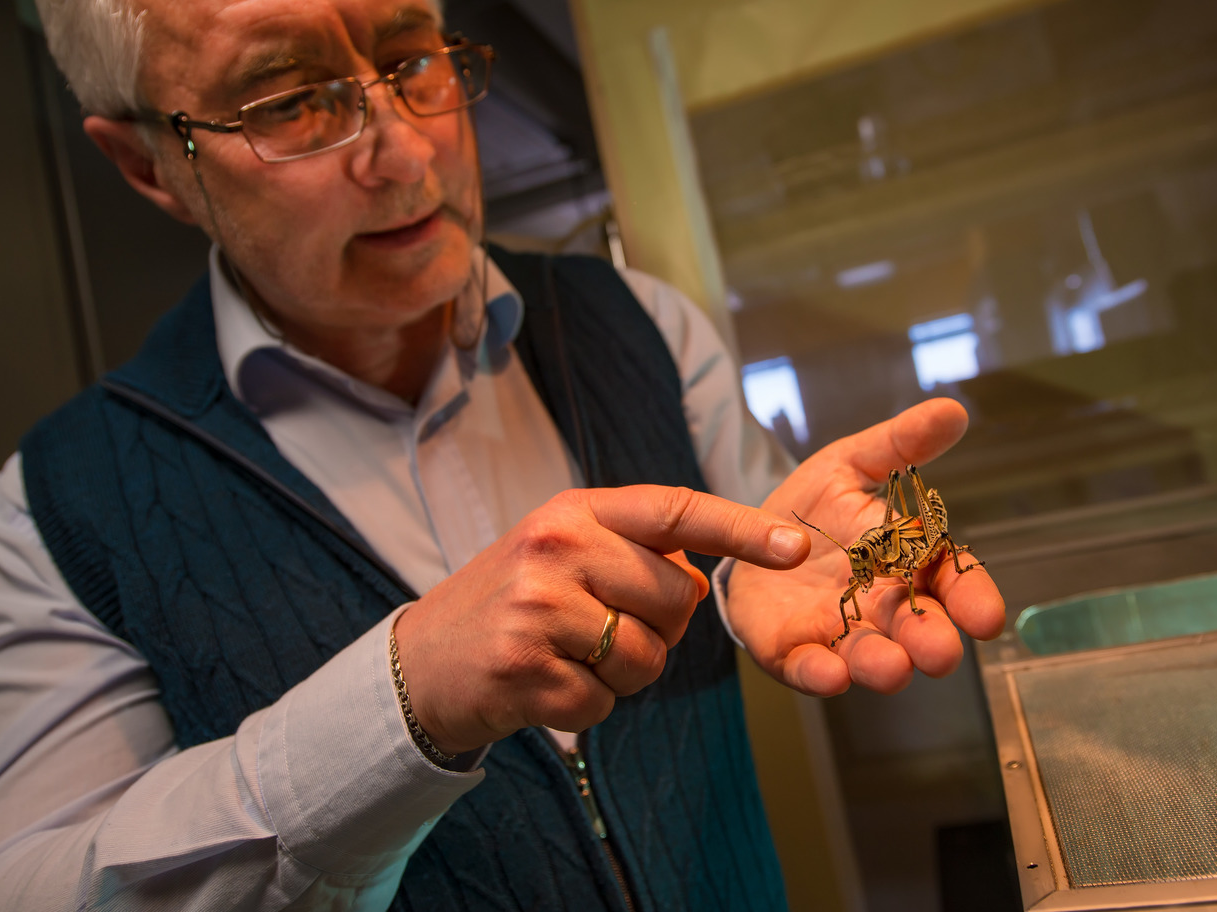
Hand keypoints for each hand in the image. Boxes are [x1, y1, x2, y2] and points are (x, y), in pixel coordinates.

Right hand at [393, 486, 810, 752]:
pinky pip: (604, 702)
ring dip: (622, 675)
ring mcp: (537, 607)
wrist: (419, 664)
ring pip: (646, 656)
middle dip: (658, 628)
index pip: (674, 509)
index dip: (742, 529)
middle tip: (599, 629)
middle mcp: (556, 548)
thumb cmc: (511, 605)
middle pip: (675, 598)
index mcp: (574, 512)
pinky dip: (586, 706)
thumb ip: (634, 553)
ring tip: (569, 657)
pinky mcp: (524, 668)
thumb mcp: (564, 554)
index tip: (797, 546)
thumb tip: (704, 579)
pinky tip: (545, 685)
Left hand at [727, 398, 1005, 696]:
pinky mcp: (793, 651)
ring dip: (884, 667)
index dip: (971, 597)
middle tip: (942, 651)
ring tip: (894, 669)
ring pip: (870, 657)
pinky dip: (821, 676)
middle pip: (917, 627)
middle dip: (932, 640)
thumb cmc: (813, 506)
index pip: (949, 580)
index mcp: (906, 560)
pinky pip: (810, 669)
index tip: (987, 617)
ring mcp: (839, 631)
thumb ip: (899, 443)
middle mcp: (881, 604)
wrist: (746, 534)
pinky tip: (830, 675)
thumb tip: (954, 410)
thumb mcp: (850, 462)